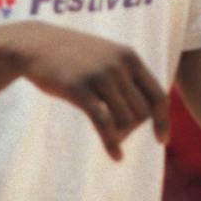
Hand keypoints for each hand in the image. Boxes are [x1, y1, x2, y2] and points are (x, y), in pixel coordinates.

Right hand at [12, 22, 169, 159]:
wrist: (37, 44)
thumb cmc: (74, 56)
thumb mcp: (106, 58)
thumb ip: (127, 77)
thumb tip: (147, 110)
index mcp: (130, 57)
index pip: (158, 95)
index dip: (162, 120)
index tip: (162, 141)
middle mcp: (119, 64)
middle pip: (142, 112)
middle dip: (134, 129)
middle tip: (118, 135)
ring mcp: (99, 75)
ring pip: (126, 119)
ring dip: (121, 135)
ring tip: (110, 137)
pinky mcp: (79, 89)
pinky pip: (103, 123)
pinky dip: (112, 143)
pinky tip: (116, 157)